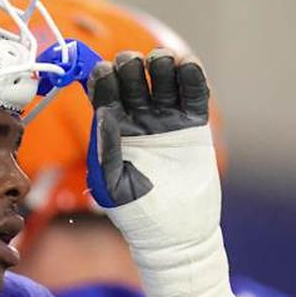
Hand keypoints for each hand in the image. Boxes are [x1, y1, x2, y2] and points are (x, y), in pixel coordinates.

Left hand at [83, 49, 231, 296]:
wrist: (177, 234)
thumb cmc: (137, 214)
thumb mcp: (112, 186)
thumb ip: (106, 150)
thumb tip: (104, 114)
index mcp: (111, 128)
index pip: (103, 91)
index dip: (102, 76)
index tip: (105, 72)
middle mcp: (137, 118)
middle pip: (132, 76)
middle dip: (131, 65)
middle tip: (134, 68)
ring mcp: (165, 118)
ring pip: (162, 77)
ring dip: (161, 62)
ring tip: (163, 65)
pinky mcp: (193, 124)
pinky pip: (193, 92)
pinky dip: (191, 75)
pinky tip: (186, 66)